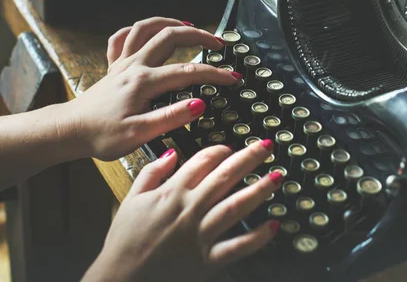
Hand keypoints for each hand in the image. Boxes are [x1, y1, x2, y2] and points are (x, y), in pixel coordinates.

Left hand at [61, 17, 241, 160]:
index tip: (232, 78)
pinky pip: (124, 37)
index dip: (215, 74)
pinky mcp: (113, 67)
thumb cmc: (101, 135)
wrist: (69, 131)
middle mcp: (134, 65)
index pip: (189, 72)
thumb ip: (172, 117)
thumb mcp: (139, 134)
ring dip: (171, 22)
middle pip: (171, 36)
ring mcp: (123, 63)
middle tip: (218, 43)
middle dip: (199, 36)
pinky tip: (148, 32)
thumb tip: (199, 104)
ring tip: (189, 26)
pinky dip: (138, 30)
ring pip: (147, 28)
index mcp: (144, 82)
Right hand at [83, 139, 281, 281]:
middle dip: (249, 158)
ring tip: (277, 176)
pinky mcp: (206, 259)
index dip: (220, 151)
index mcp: (172, 192)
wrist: (120, 279)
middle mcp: (189, 209)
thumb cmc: (125, 241)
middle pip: (225, 177)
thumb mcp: (131, 199)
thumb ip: (152, 172)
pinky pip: (236, 247)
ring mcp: (200, 234)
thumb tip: (171, 153)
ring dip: (259, 189)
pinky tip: (273, 225)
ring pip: (235, 206)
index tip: (230, 148)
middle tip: (267, 147)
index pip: (202, 161)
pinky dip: (256, 237)